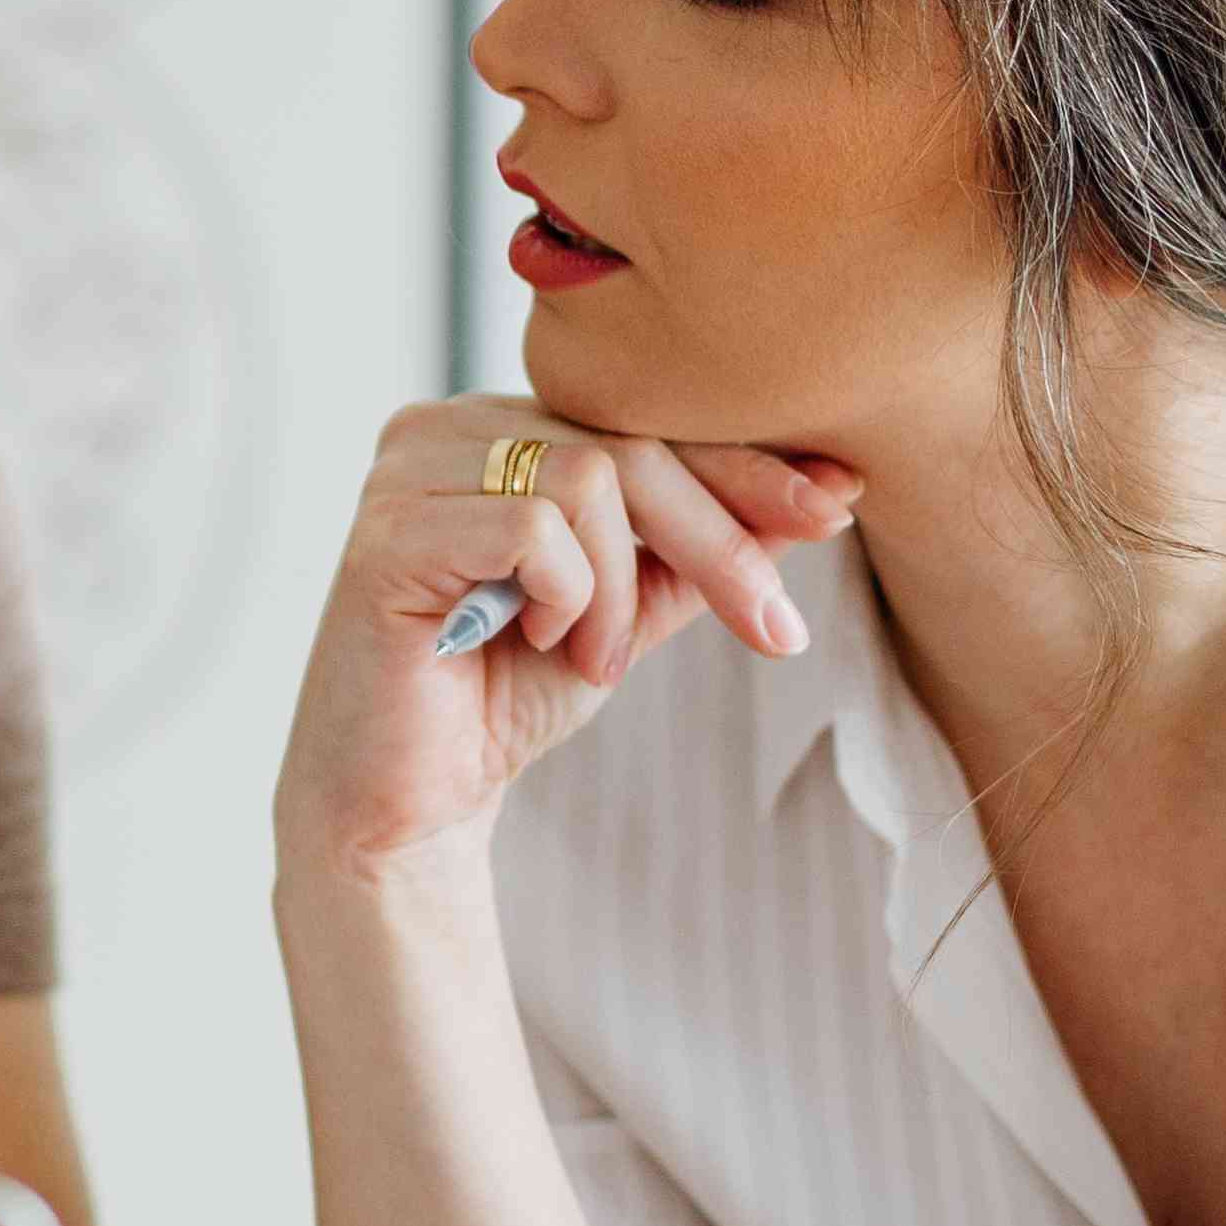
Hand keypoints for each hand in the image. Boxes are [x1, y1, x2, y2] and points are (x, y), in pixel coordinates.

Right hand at [267, 400, 860, 889]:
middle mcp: (447, 426)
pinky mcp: (386, 532)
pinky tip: (537, 642)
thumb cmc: (504, 695)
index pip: (643, 423)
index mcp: (503, 426)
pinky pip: (529, 529)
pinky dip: (566, 596)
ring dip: (621, 590)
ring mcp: (407, 471)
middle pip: (628, 446)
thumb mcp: (631, 608)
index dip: (747, 465)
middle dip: (720, 540)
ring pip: (588, 481)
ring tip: (594, 659)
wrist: (406, 802)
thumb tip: (827, 492)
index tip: (839, 505)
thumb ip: (702, 548)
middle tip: (771, 627)